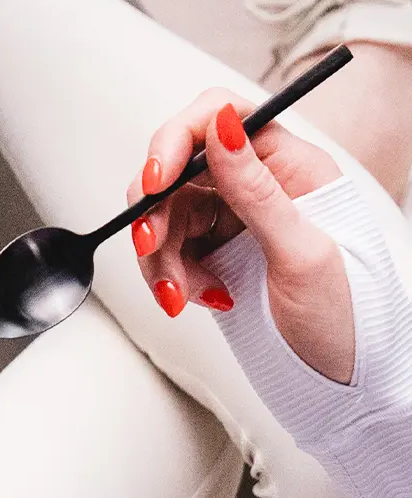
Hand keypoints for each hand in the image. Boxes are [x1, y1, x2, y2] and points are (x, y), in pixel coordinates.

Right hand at [130, 87, 354, 382]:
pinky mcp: (214, 249)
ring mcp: (234, 216)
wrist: (344, 379)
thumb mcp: (302, 250)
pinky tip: (197, 297)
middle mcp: (259, 183)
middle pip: (178, 168)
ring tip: (180, 294)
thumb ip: (255, 188)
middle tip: (151, 248)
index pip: (221, 118)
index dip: (176, 140)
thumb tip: (222, 125)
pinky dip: (170, 275)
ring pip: (165, 212)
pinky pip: (169, 248)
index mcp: (292, 166)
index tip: (154, 180)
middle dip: (157, 212)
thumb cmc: (347, 317)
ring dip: (160, 254)